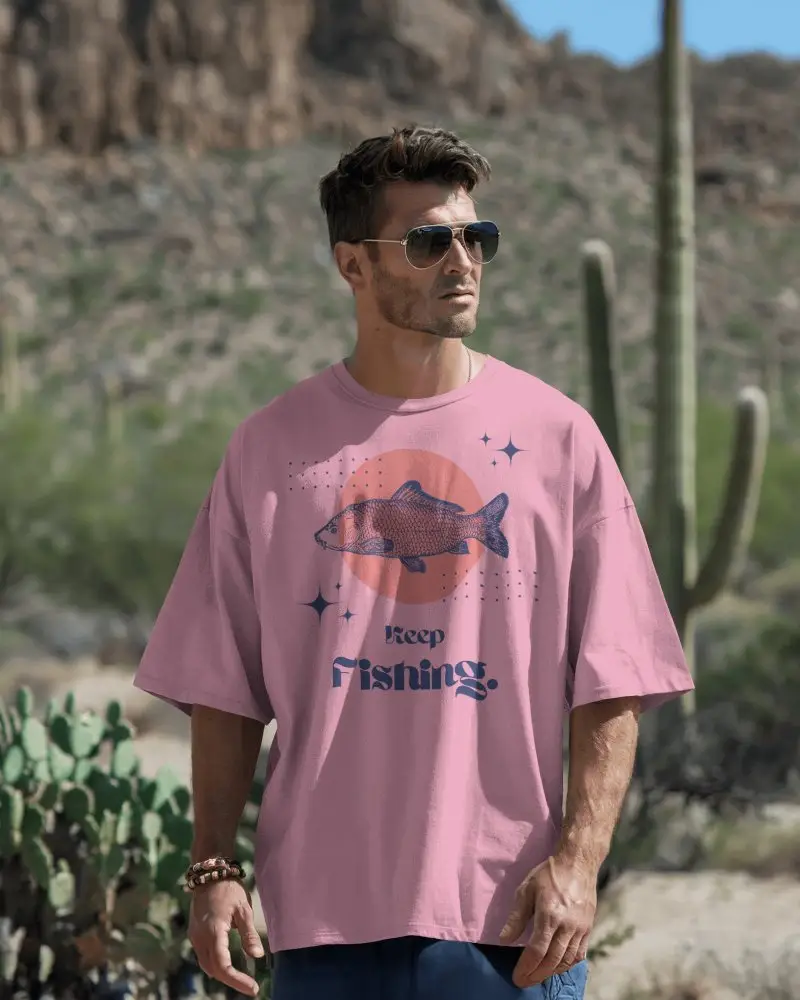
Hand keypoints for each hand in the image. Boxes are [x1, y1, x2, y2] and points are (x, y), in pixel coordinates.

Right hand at [189, 879, 264, 995]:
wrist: (210, 874)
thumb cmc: (229, 889)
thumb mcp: (244, 909)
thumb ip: (249, 934)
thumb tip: (258, 956)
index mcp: (214, 932)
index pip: (223, 966)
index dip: (237, 981)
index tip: (253, 988)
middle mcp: (200, 938)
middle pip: (213, 970)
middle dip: (231, 980)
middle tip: (250, 985)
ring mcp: (195, 936)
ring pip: (206, 965)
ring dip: (221, 974)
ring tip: (240, 978)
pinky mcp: (194, 934)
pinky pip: (203, 956)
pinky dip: (215, 964)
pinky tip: (227, 965)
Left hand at [499, 853, 597, 987]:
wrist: (578, 863)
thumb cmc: (548, 874)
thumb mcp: (526, 889)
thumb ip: (516, 917)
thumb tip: (504, 939)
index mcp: (549, 915)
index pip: (537, 950)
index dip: (526, 967)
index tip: (517, 977)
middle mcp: (567, 926)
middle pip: (552, 960)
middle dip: (536, 975)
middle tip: (524, 981)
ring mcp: (580, 929)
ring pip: (566, 960)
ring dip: (551, 972)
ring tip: (538, 976)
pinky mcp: (588, 928)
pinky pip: (579, 954)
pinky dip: (567, 965)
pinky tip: (557, 966)